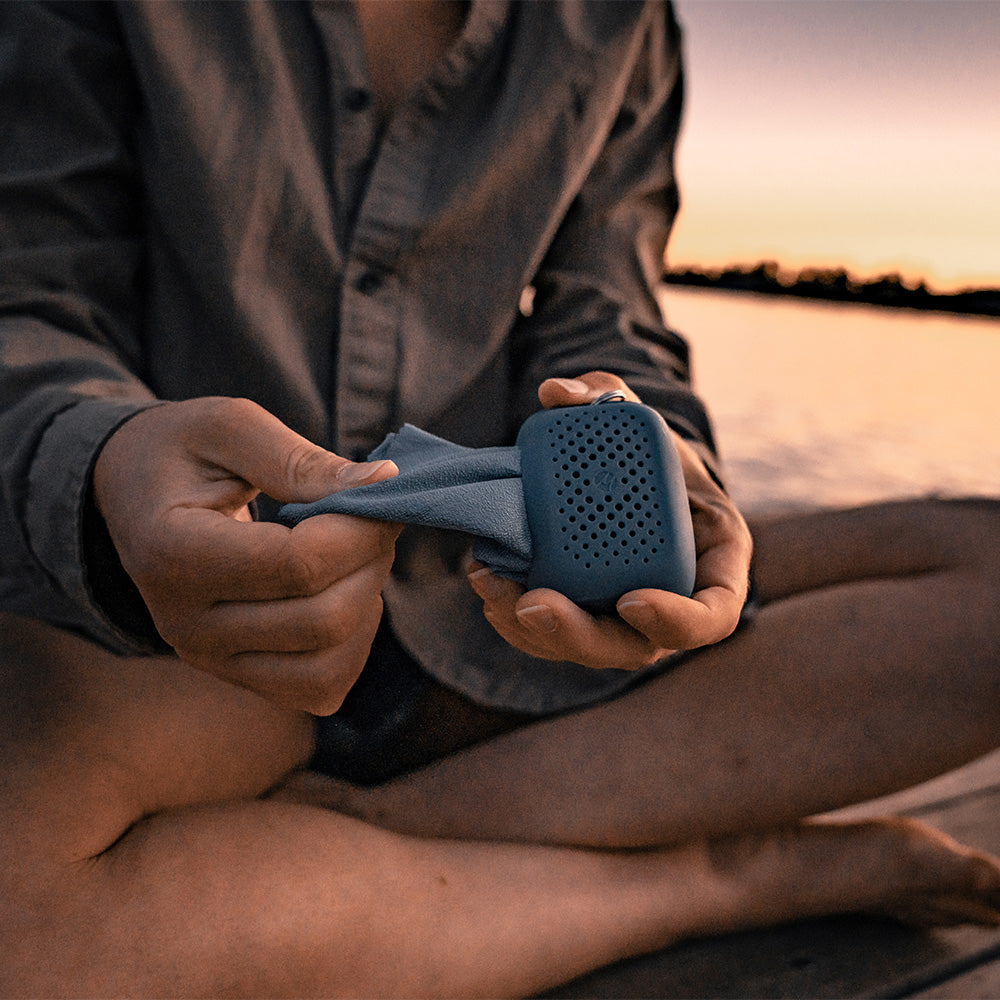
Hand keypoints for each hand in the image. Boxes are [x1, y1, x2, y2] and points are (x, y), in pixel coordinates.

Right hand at [93, 397, 400, 713]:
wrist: (134, 497)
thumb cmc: (184, 453)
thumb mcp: (230, 428)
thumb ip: (302, 460)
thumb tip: (385, 484)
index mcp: (172, 552)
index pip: (299, 565)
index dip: (361, 531)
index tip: (381, 493)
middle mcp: (183, 623)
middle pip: (323, 619)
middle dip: (371, 562)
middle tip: (372, 519)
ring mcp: (208, 660)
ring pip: (329, 664)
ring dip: (366, 603)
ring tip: (354, 552)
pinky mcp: (236, 678)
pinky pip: (320, 687)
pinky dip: (352, 642)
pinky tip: (339, 591)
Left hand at [467, 372, 751, 669]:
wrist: (634, 480)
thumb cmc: (651, 453)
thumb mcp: (639, 418)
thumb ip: (605, 396)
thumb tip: (556, 393)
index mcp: (714, 563)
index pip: (713, 614)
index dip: (678, 620)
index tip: (631, 599)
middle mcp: (672, 604)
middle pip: (634, 646)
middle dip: (579, 634)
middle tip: (534, 604)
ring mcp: (627, 620)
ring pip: (586, 648)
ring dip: (535, 631)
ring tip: (490, 584)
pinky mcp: (588, 617)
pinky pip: (554, 638)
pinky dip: (517, 622)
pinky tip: (488, 585)